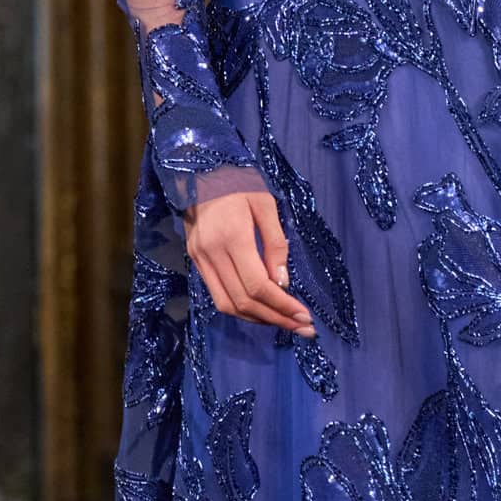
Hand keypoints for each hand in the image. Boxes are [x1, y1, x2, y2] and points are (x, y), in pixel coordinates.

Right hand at [184, 189, 314, 334]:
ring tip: (284, 323)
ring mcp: (200, 259)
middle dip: (275, 318)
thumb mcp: (265, 204)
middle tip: (303, 328)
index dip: (282, 305)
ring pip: (227, 305)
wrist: (198, 172)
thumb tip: (282, 283)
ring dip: (258, 319)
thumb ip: (275, 244)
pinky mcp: (195, 262)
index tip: (304, 316)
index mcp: (232, 237)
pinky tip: (262, 310)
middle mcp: (211, 253)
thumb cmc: (238, 183)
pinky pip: (218, 295)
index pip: (258, 285)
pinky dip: (241, 308)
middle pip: (244, 301)